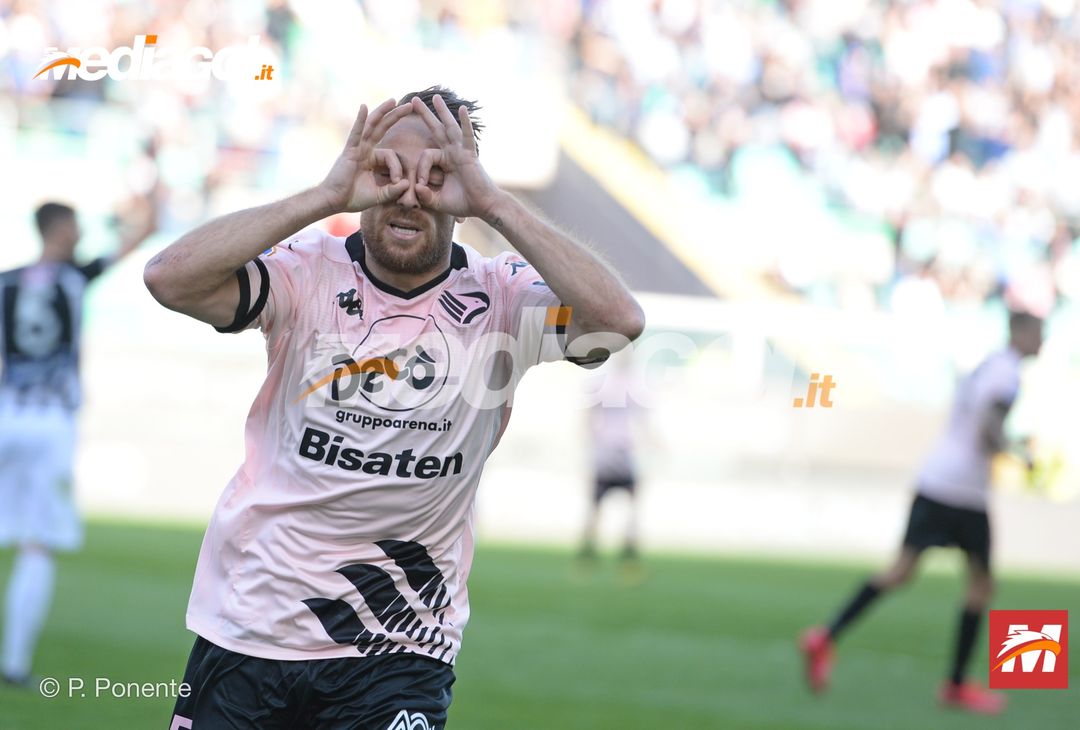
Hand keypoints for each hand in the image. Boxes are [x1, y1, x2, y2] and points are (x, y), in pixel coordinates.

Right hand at [320, 98, 412, 212]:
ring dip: (383, 112)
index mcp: (372, 159)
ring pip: (371, 126)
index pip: (391, 155)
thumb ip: (394, 190)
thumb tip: (407, 183)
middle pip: (382, 128)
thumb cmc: (354, 198)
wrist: (334, 202)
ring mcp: (356, 148)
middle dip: (396, 116)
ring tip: (394, 100)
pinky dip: (360, 120)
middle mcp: (364, 149)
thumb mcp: (380, 195)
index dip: (398, 168)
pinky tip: (364, 107)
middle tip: (410, 105)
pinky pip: (356, 133)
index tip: (398, 182)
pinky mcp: (349, 151)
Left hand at [410, 94, 501, 218]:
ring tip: (435, 97)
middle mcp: (452, 153)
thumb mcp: (438, 200)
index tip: (421, 186)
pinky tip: (462, 109)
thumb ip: (425, 195)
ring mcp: (461, 152)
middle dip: (425, 115)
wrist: (484, 206)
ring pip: (449, 128)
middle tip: (414, 100)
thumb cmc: (464, 203)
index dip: (420, 170)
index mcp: (444, 161)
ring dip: (442, 111)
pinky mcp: (470, 155)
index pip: (425, 156)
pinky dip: (465, 123)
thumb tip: (416, 187)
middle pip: (436, 130)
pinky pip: (467, 136)